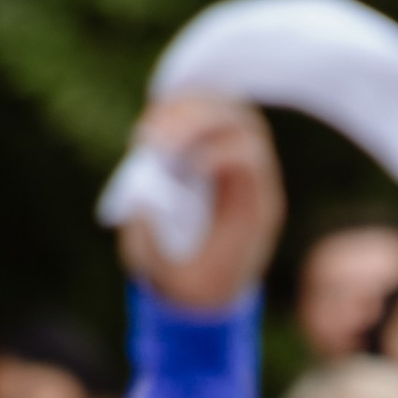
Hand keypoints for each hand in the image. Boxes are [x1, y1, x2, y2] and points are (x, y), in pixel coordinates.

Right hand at [115, 91, 285, 313]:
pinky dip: (177, 108)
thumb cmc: (193, 285)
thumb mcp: (172, 278)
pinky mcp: (211, 147)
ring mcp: (234, 156)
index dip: (214, 149)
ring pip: (221, 108)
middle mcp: (253, 174)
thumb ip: (155, 243)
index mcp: (255, 205)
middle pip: (238, 122)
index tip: (175, 162)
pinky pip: (202, 112)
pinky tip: (151, 123)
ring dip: (183, 109)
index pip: (249, 156)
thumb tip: (142, 200)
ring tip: (147, 129)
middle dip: (195, 120)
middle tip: (152, 135)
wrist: (204, 289)